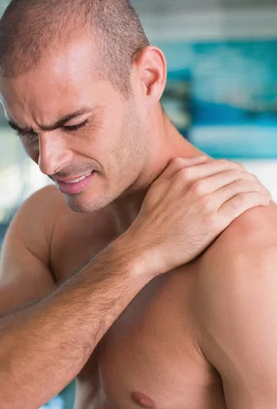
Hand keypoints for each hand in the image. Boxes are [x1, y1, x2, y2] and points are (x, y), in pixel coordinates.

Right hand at [127, 155, 270, 275]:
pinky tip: (263, 202)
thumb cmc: (151, 221)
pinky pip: (243, 203)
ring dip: (258, 188)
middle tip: (258, 188)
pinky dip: (257, 199)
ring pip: (242, 186)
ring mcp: (205, 202)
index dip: (237, 171)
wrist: (144, 248)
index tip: (244, 179)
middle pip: (235, 173)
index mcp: (184, 174)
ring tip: (264, 196)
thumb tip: (202, 159)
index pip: (222, 165)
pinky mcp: (213, 222)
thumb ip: (177, 167)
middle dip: (250, 178)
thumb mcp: (158, 186)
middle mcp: (196, 185)